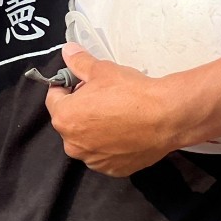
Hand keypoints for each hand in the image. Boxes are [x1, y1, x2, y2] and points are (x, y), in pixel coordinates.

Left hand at [43, 44, 180, 176]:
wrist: (167, 117)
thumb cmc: (130, 92)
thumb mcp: (101, 70)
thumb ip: (78, 62)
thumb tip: (67, 51)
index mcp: (64, 118)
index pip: (54, 98)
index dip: (66, 86)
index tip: (81, 82)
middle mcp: (73, 144)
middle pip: (69, 120)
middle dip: (80, 108)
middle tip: (101, 96)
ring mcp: (94, 160)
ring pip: (86, 139)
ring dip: (93, 128)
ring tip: (115, 114)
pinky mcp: (114, 170)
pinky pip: (104, 154)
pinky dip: (109, 144)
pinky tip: (125, 131)